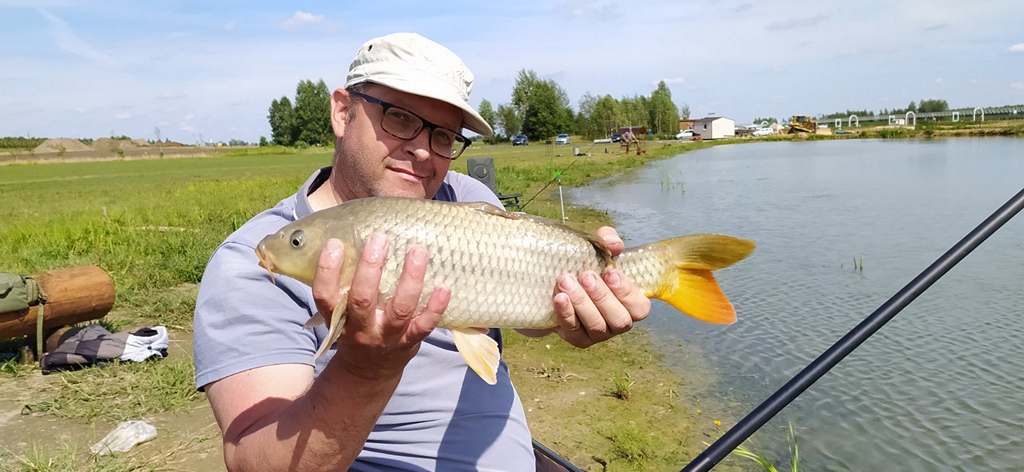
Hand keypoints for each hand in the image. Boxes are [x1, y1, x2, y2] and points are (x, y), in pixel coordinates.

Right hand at [312, 234, 449, 380]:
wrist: (368, 373)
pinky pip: (424, 325)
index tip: (335, 244)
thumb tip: (352, 234)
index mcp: (338, 318)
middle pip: (362, 300)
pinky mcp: (410, 342)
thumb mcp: (341, 312)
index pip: (325, 296)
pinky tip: (444, 287)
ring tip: (417, 251)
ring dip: (410, 279)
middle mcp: (361, 329)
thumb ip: (345, 282)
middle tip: (379, 239)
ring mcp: (387, 337)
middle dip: (370, 269)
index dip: (327, 271)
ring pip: (398, 309)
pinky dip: (435, 307)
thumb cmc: (355, 328)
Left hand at [552, 226, 650, 347]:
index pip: (640, 307)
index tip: (610, 272)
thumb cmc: (583, 264)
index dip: (627, 292)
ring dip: (582, 303)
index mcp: (629, 302)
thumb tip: (614, 243)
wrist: (551, 281)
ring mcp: (598, 333)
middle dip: (602, 297)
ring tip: (566, 281)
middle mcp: (617, 321)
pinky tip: (559, 297)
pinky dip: (566, 313)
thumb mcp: (595, 248)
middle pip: (620, 320)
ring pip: (597, 326)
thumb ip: (607, 240)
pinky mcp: (577, 338)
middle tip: (586, 276)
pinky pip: (574, 330)